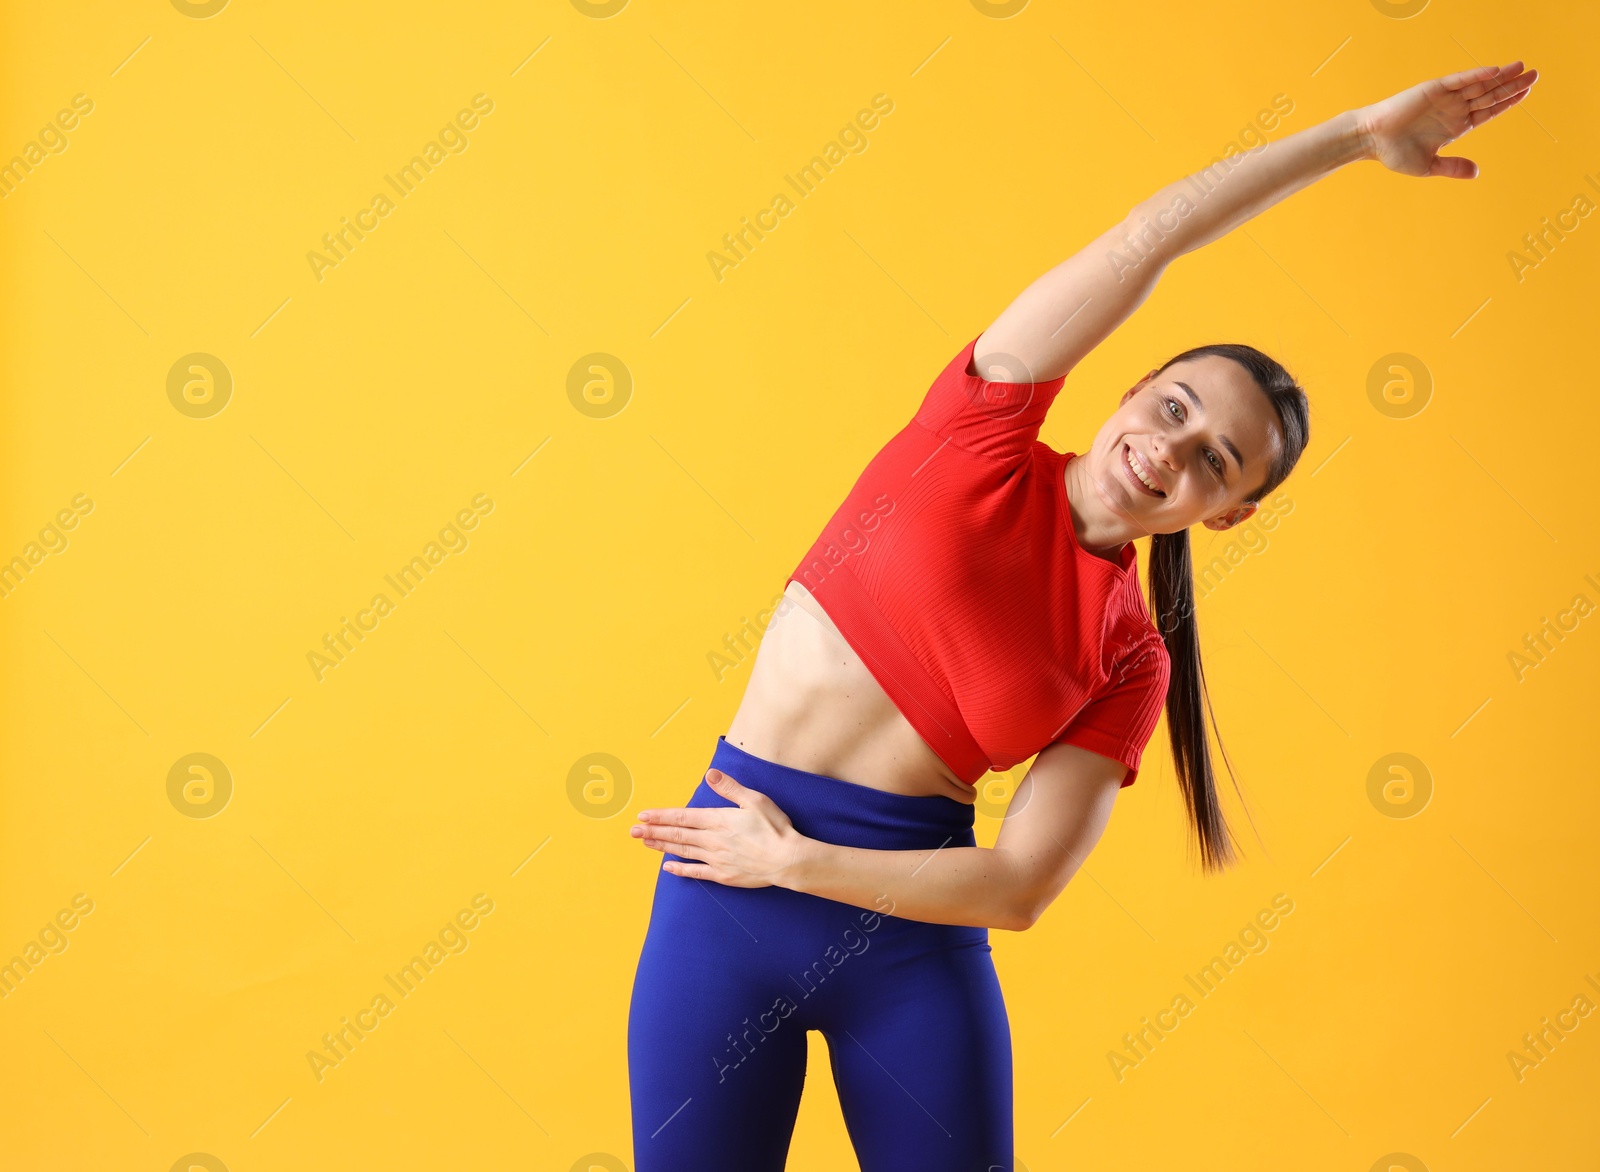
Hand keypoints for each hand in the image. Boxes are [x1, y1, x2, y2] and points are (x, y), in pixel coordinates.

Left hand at [630, 768, 806, 887]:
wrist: (788, 860)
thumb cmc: (775, 828)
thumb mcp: (755, 800)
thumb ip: (730, 788)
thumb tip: (710, 774)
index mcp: (718, 820)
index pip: (682, 817)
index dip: (661, 816)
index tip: (643, 815)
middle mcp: (712, 840)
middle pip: (676, 834)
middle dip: (652, 831)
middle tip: (632, 830)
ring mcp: (716, 859)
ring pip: (682, 851)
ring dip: (661, 846)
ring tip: (644, 842)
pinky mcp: (723, 875)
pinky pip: (696, 872)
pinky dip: (680, 869)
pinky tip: (668, 867)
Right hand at [1355, 61, 1537, 177]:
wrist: (1371, 140)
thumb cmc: (1395, 153)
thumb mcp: (1428, 166)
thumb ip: (1453, 167)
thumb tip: (1477, 173)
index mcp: (1456, 126)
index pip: (1488, 111)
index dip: (1508, 102)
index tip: (1526, 92)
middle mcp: (1454, 109)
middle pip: (1489, 94)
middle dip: (1512, 85)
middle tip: (1535, 75)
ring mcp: (1446, 97)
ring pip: (1479, 85)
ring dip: (1501, 76)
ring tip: (1522, 68)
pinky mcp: (1434, 88)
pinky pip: (1460, 80)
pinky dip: (1476, 75)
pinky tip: (1495, 71)